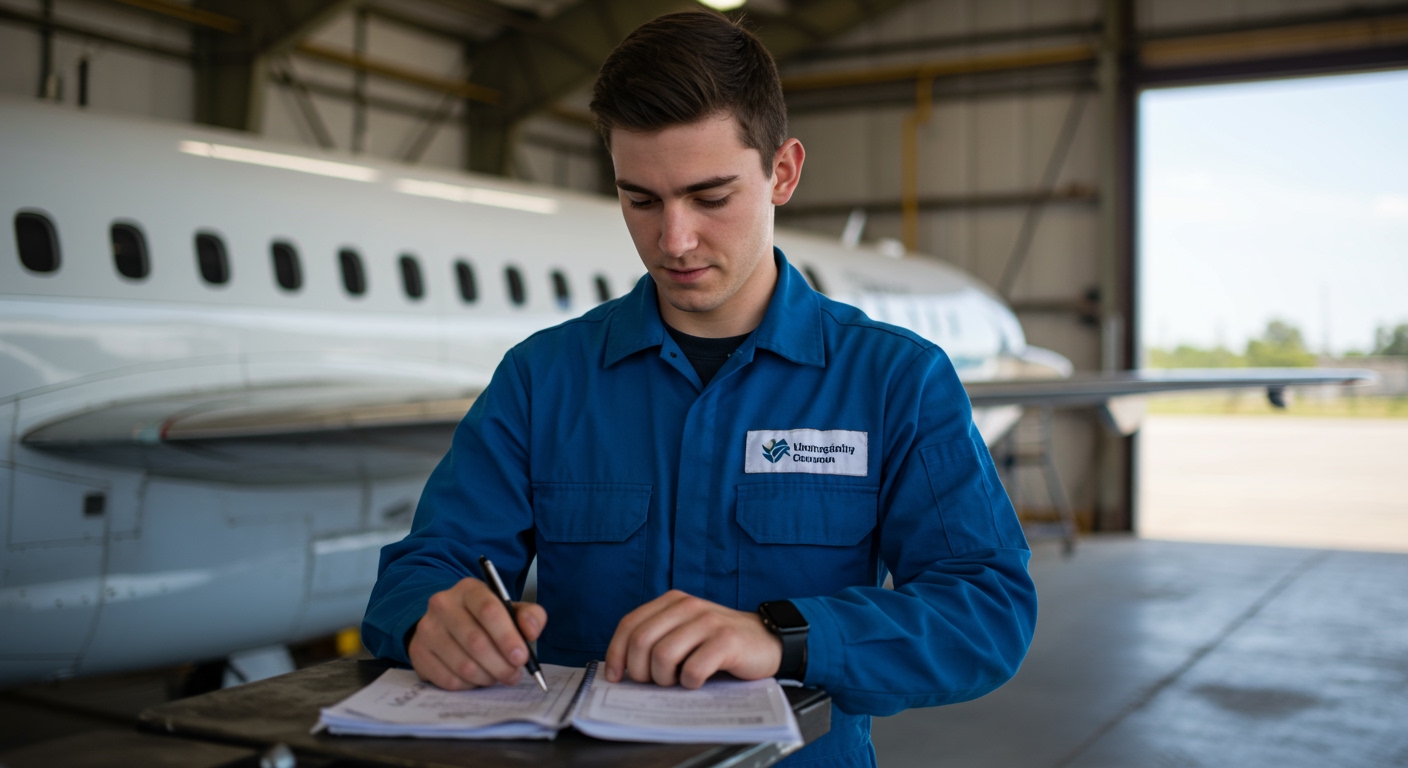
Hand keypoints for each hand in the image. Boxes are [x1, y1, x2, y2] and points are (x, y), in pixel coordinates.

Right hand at [407, 577, 546, 690]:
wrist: (446, 624)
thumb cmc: (485, 619)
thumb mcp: (510, 611)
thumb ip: (529, 616)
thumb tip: (531, 631)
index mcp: (469, 589)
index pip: (489, 610)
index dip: (507, 637)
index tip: (521, 657)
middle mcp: (443, 604)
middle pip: (476, 642)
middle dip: (500, 664)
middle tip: (513, 675)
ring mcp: (427, 629)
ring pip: (463, 665)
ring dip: (487, 677)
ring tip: (497, 675)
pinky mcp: (418, 653)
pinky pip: (449, 680)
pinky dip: (469, 685)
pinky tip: (477, 678)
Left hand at [605, 590, 781, 688]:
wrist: (768, 640)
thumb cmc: (720, 644)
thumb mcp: (686, 633)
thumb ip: (658, 639)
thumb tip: (623, 669)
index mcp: (672, 602)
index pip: (630, 624)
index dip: (616, 653)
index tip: (616, 677)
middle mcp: (688, 606)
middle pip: (642, 641)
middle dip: (641, 671)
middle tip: (656, 683)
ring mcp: (708, 622)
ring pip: (663, 655)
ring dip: (665, 679)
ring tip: (678, 681)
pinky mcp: (726, 640)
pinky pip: (693, 669)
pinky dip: (690, 682)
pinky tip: (698, 682)